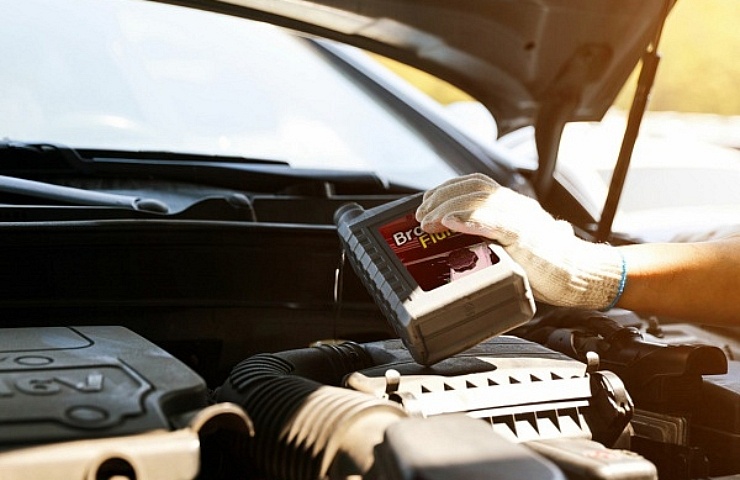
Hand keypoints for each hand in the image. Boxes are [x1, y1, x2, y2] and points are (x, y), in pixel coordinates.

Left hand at [415, 173, 624, 309]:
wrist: (580, 276)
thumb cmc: (549, 264)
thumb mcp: (516, 243)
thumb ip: (495, 236)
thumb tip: (464, 238)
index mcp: (514, 205)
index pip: (476, 184)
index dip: (448, 189)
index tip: (427, 202)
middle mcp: (516, 206)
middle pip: (472, 189)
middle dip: (440, 199)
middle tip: (420, 215)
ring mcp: (521, 219)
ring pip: (478, 201)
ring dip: (446, 208)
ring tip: (427, 221)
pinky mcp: (525, 237)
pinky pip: (493, 223)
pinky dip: (468, 220)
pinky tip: (450, 222)